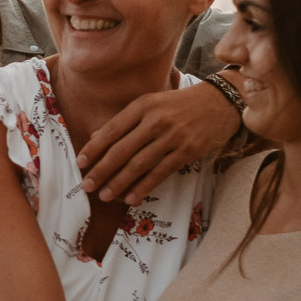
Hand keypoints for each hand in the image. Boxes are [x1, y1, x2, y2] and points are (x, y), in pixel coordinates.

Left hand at [77, 81, 239, 205]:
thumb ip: (126, 120)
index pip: (112, 129)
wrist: (219, 103)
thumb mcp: (152, 104)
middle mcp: (156, 119)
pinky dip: (144, 187)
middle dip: (102, 170)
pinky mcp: (187, 151)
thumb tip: (96, 136)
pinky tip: (131, 197)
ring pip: (139, 164)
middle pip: (122, 149)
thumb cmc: (180, 105)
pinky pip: (160, 172)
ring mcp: (172, 136)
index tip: (80, 163)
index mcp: (143, 105)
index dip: (94, 148)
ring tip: (105, 195)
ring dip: (119, 182)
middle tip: (87, 185)